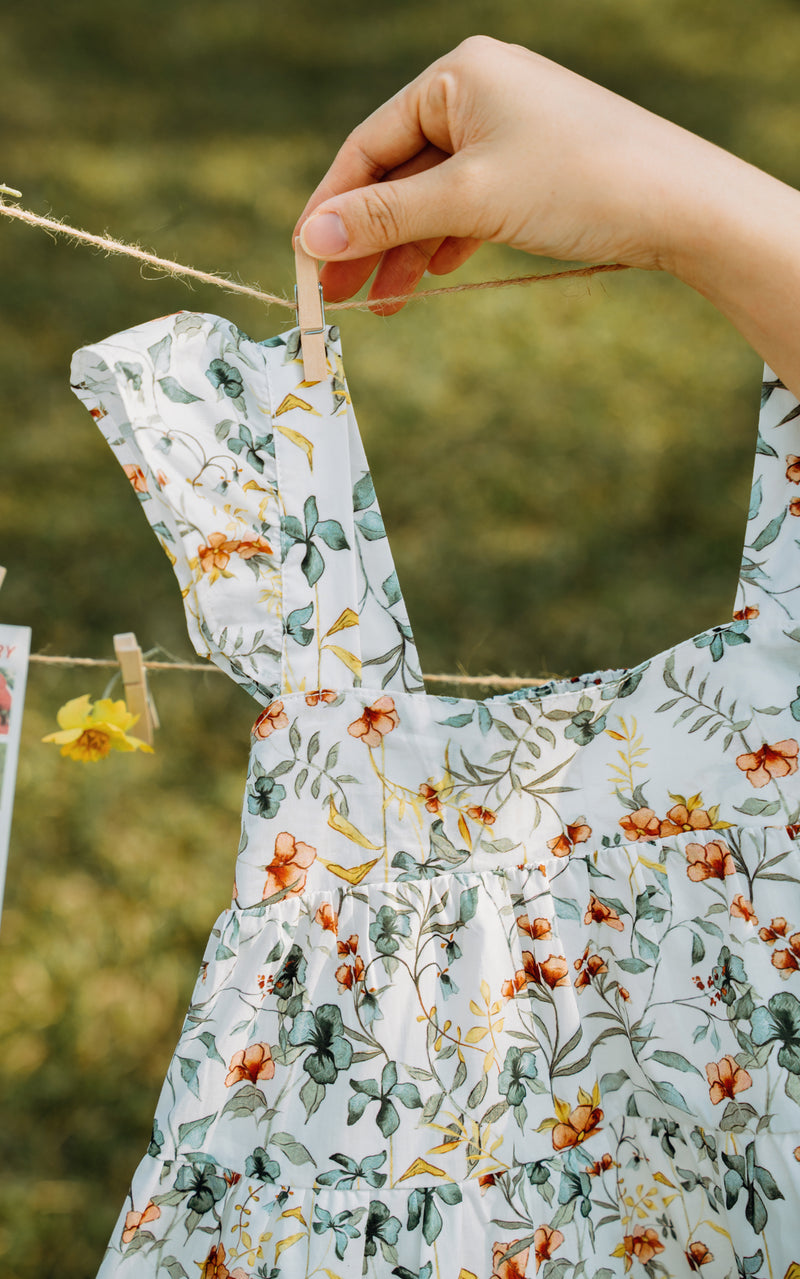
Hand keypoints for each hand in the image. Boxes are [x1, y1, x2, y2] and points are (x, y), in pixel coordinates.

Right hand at [294, 36, 707, 313]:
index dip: (331, 205)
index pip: (369, 144)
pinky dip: (446, 243)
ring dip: (404, 252)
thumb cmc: (579, 182)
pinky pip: (469, 205)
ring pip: (433, 197)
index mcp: (457, 77)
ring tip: (380, 307)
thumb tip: (311, 240)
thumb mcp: (469, 200)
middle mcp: (478, 93)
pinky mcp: (531, 166)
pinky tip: (430, 279)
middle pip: (398, 174)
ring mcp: (507, 131)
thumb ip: (385, 218)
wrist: (680, 205)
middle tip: (336, 296)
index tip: (304, 258)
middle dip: (367, 238)